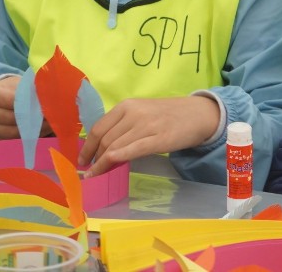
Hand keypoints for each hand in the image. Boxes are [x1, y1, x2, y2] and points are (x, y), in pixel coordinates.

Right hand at [0, 76, 50, 139]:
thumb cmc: (11, 90)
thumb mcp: (18, 84)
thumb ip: (29, 90)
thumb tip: (47, 98)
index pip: (11, 100)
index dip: (30, 103)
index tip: (46, 104)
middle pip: (11, 118)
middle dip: (33, 118)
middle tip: (51, 116)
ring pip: (13, 132)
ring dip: (33, 130)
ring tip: (48, 124)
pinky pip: (12, 141)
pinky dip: (27, 137)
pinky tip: (38, 131)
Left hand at [79, 96, 220, 176]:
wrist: (198, 114)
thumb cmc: (169, 115)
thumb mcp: (143, 112)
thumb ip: (125, 124)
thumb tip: (104, 146)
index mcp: (127, 105)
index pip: (99, 128)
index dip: (87, 147)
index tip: (83, 160)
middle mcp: (134, 113)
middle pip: (104, 139)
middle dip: (93, 158)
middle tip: (90, 172)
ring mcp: (146, 126)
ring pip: (114, 147)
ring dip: (101, 164)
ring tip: (96, 175)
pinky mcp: (158, 140)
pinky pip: (129, 151)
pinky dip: (113, 161)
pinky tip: (106, 170)